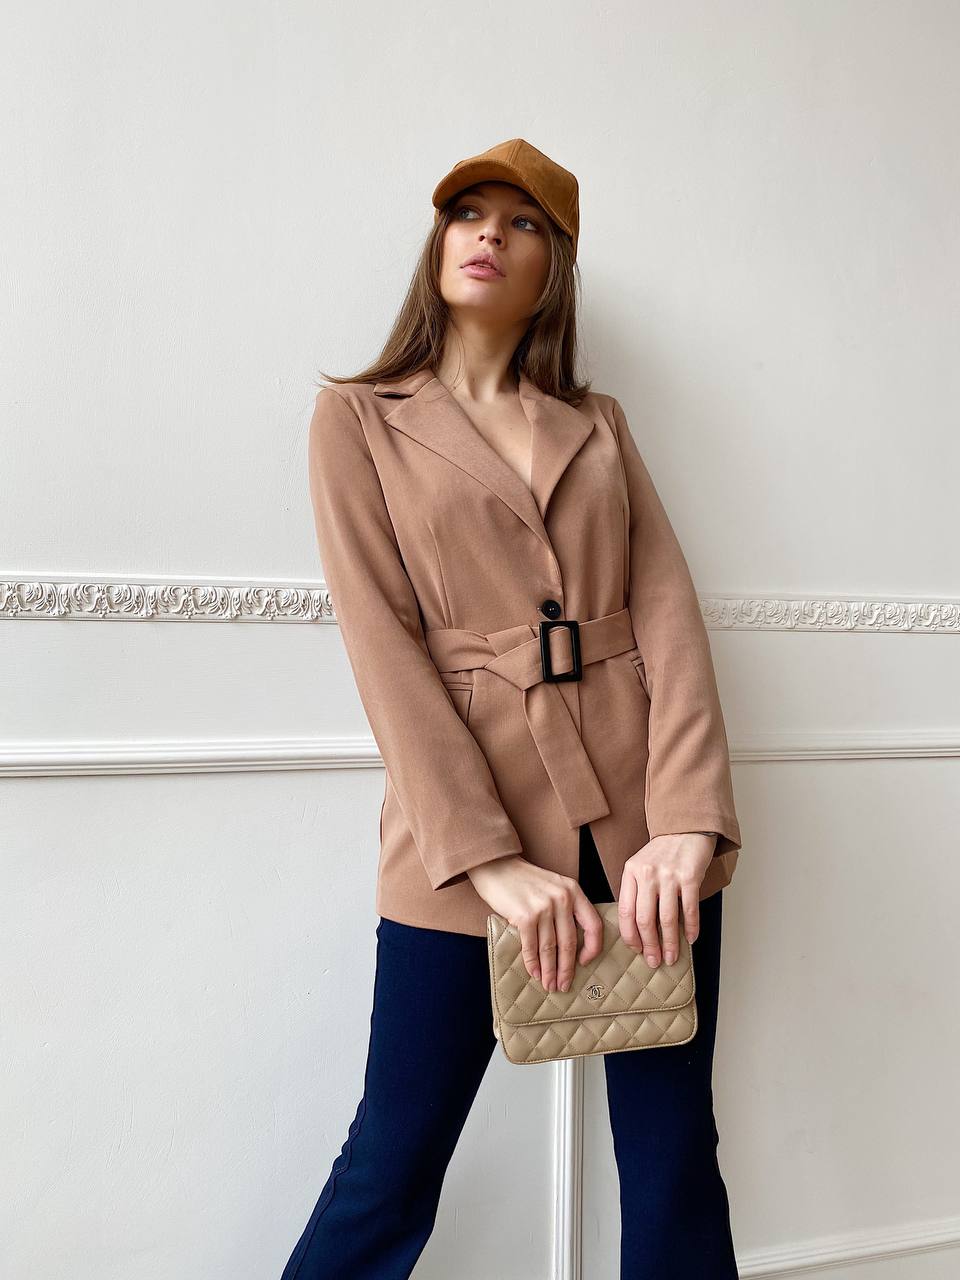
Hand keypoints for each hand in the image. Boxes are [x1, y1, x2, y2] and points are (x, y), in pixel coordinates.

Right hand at [467, 855, 604, 992]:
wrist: (496, 866)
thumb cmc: (524, 880)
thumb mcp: (553, 886)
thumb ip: (565, 908)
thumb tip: (569, 946)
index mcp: (573, 891)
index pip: (593, 925)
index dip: (592, 948)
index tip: (585, 962)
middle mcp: (562, 898)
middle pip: (570, 942)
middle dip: (567, 968)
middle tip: (564, 985)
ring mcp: (543, 907)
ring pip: (550, 948)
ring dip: (549, 970)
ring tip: (549, 984)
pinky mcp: (524, 915)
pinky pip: (531, 946)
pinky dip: (532, 963)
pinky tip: (534, 973)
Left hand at [618, 833, 717, 967]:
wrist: (685, 828)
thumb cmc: (662, 853)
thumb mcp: (640, 866)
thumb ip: (636, 892)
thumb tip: (637, 931)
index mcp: (631, 872)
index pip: (625, 912)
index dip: (630, 936)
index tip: (636, 950)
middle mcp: (647, 874)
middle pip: (644, 919)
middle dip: (649, 945)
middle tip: (654, 961)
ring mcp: (668, 875)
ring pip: (666, 919)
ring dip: (669, 943)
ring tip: (671, 957)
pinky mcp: (689, 876)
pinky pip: (689, 909)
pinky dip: (690, 928)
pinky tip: (690, 939)